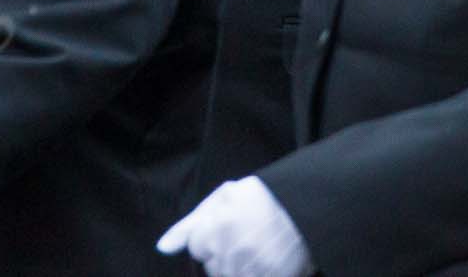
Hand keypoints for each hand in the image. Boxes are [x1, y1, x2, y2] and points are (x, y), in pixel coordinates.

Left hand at [158, 177, 315, 276]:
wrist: (305, 209)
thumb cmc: (260, 199)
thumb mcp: (222, 199)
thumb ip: (188, 225)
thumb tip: (162, 249)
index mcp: (218, 227)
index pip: (196, 247)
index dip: (208, 237)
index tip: (223, 229)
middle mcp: (233, 251)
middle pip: (212, 266)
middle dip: (221, 255)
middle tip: (240, 239)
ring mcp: (253, 268)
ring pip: (227, 276)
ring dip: (235, 267)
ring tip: (250, 251)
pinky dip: (252, 272)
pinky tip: (259, 261)